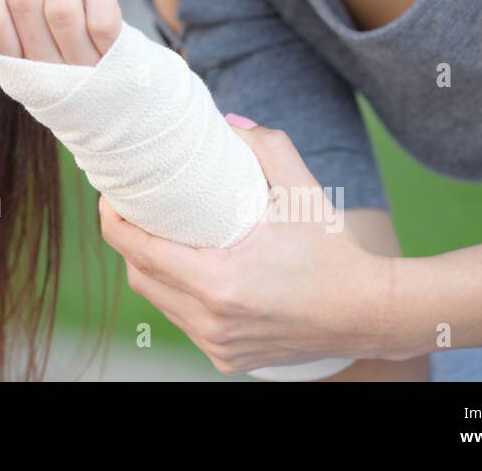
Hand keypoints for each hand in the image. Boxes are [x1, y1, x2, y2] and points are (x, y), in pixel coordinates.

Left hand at [99, 120, 396, 374]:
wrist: (368, 312)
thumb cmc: (333, 251)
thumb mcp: (301, 190)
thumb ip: (265, 147)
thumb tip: (227, 122)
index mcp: (219, 282)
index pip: (136, 249)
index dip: (113, 219)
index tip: (112, 194)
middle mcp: (211, 320)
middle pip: (139, 276)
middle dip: (129, 241)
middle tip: (134, 208)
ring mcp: (218, 345)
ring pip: (158, 302)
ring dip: (150, 270)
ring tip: (157, 235)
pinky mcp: (227, 359)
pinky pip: (182, 321)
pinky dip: (177, 296)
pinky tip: (187, 271)